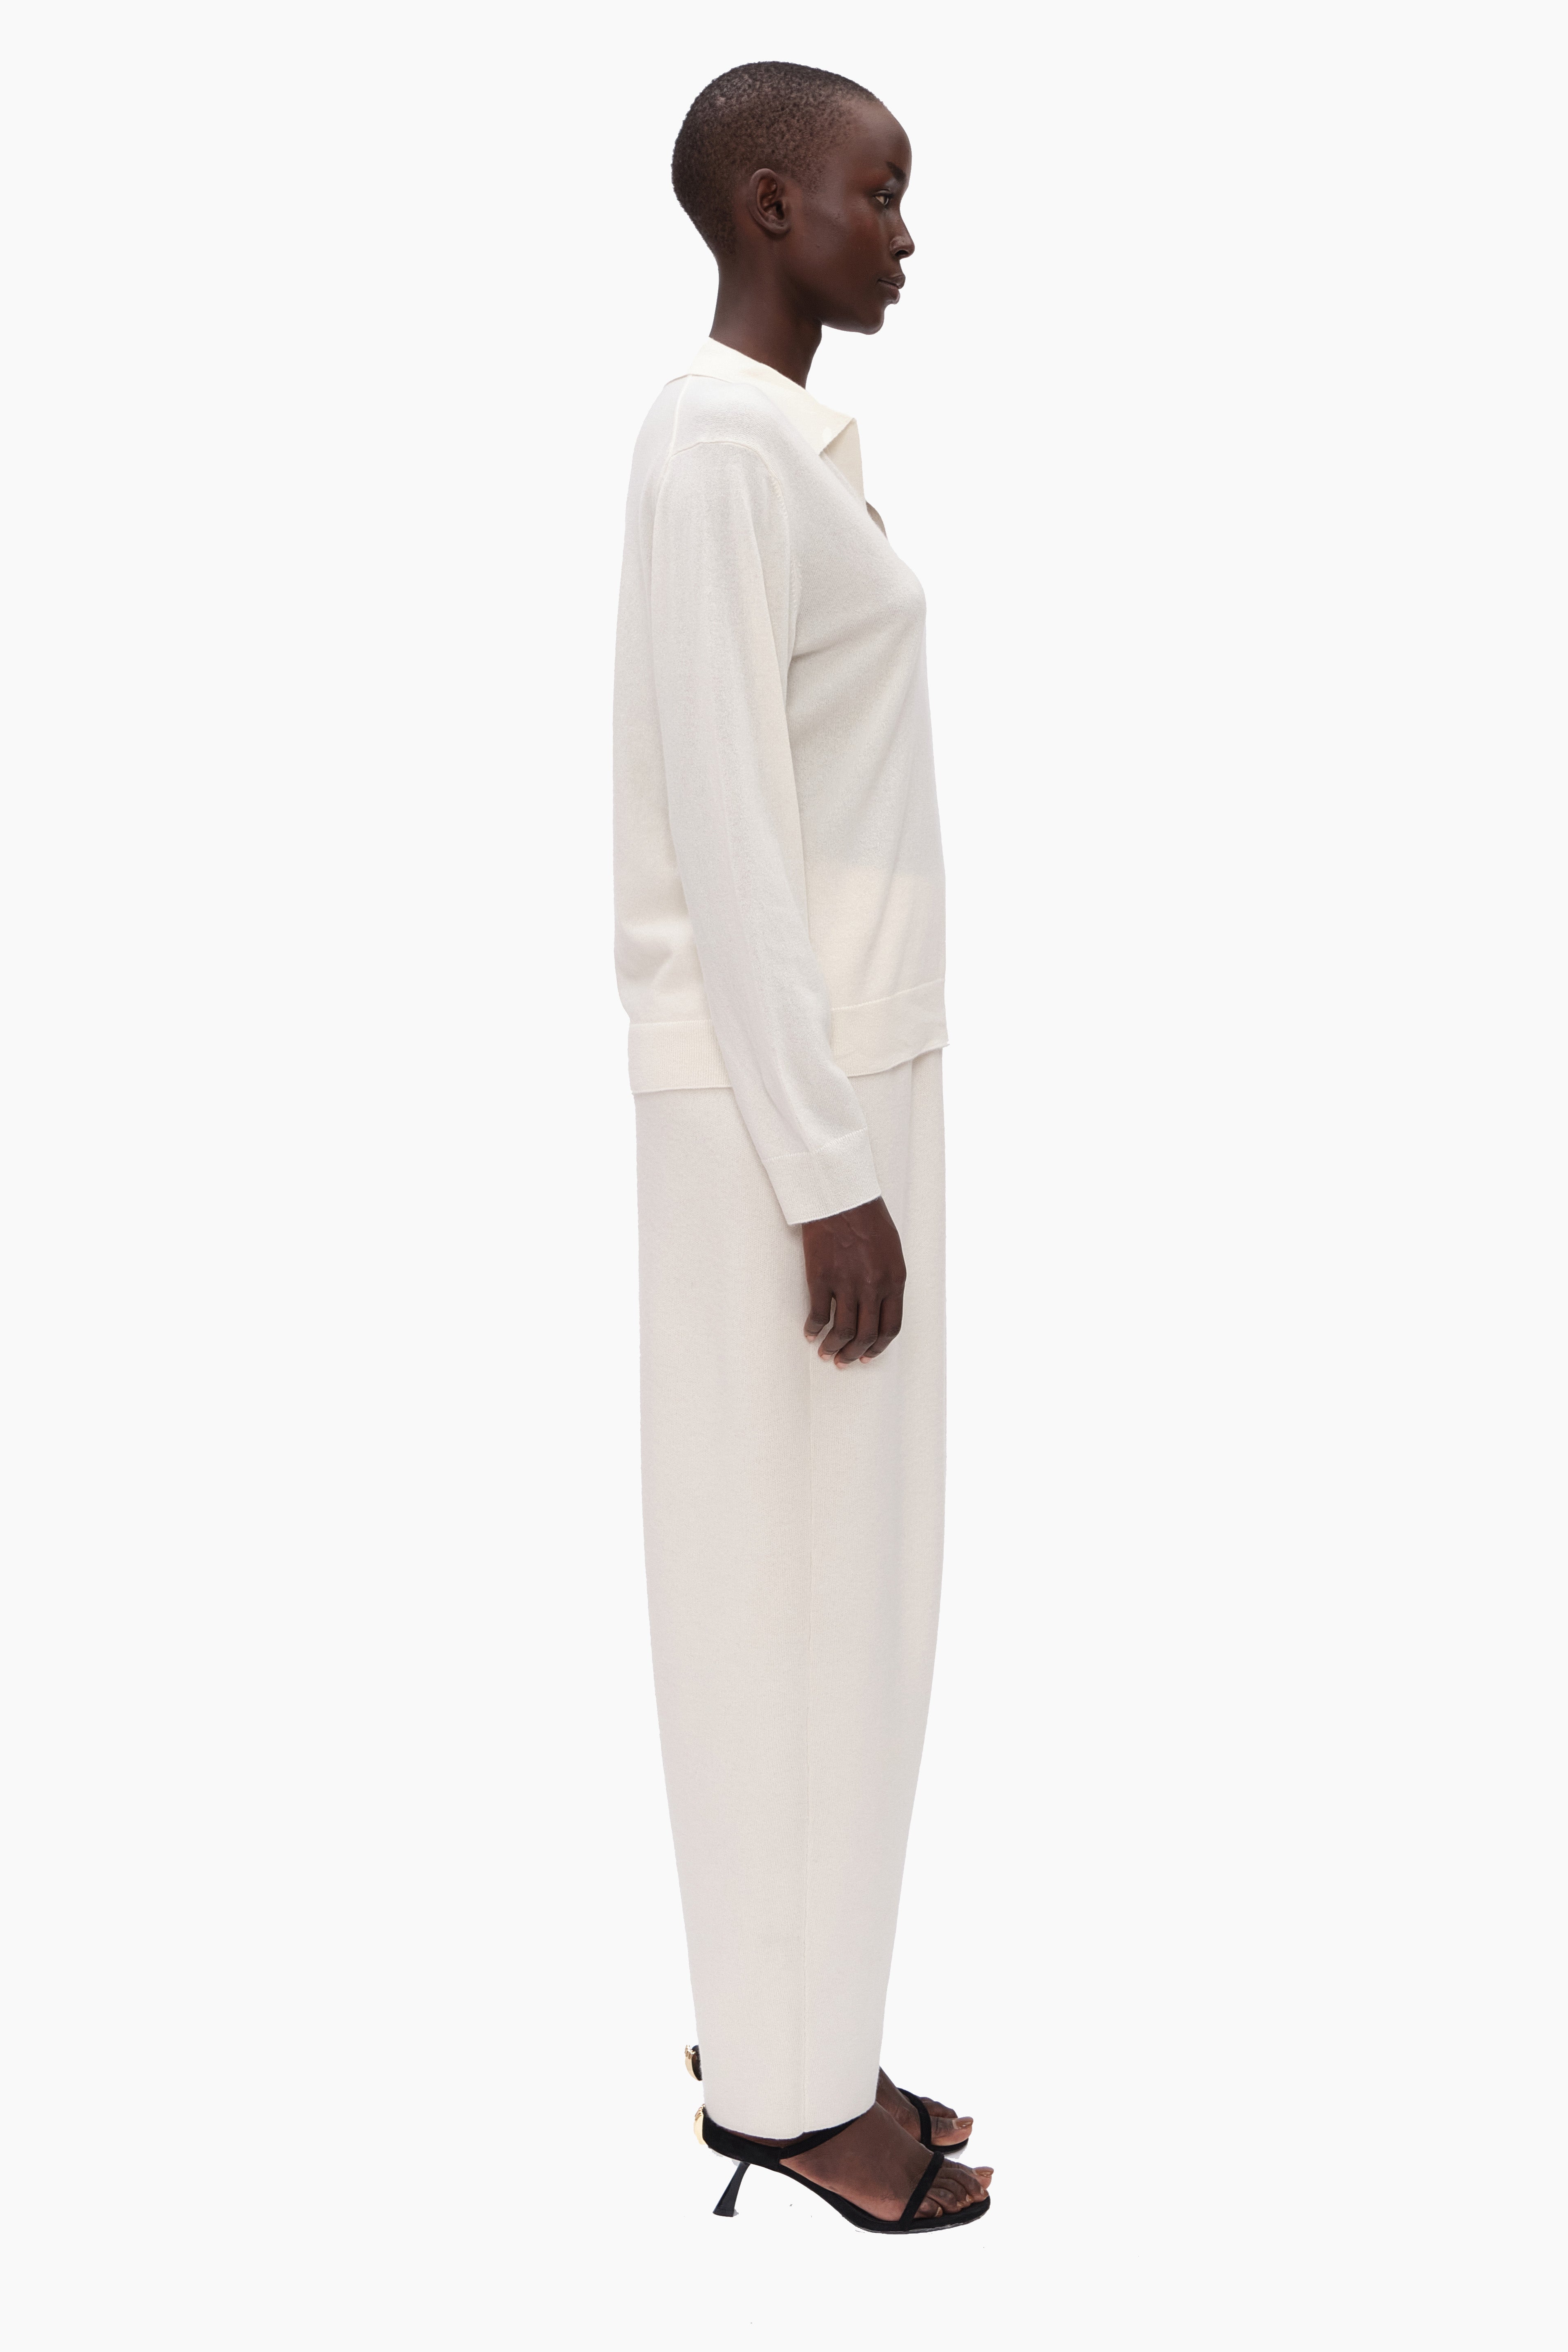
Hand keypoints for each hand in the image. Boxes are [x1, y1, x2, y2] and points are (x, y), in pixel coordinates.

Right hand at [802, 1196, 906, 1365]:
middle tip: (845, 1360)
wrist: (842, 1197)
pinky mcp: (821, 1278)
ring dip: (834, 1347)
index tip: (869, 1355)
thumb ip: (889, 1281)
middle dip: (855, 1354)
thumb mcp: (892, 1251)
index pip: (890, 1327)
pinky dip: (813, 1328)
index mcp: (895, 1280)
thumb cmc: (868, 1219)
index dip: (879, 1347)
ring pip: (842, 1331)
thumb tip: (879, 1308)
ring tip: (826, 1352)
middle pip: (866, 1335)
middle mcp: (873, 1287)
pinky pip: (817, 1314)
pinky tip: (809, 1332)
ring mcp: (846, 1283)